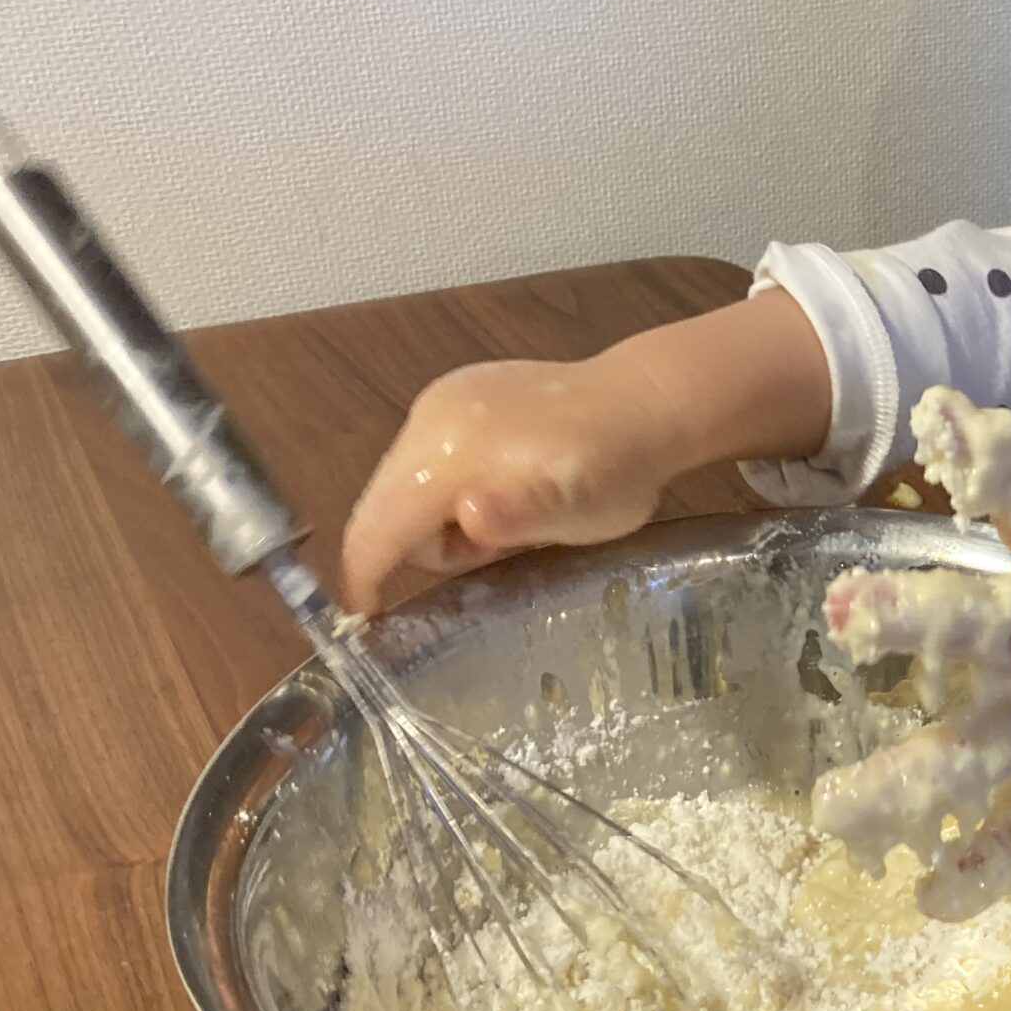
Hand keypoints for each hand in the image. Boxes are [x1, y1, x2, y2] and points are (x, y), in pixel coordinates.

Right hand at [339, 354, 682, 612]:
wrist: (647, 402)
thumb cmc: (613, 473)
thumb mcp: (575, 513)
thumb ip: (516, 520)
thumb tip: (468, 515)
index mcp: (449, 452)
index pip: (376, 526)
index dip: (363, 577)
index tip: (364, 619)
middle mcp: (430, 417)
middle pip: (382, 503)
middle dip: (416, 544)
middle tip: (488, 557)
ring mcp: (443, 398)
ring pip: (404, 480)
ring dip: (437, 517)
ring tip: (507, 524)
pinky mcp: (460, 392)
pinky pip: (428, 456)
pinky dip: (448, 487)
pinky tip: (502, 489)